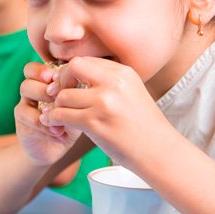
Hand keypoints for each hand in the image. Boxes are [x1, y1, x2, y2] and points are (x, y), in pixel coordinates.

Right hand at [15, 62, 81, 165]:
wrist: (56, 147)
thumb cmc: (70, 119)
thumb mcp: (76, 104)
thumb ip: (76, 91)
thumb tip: (86, 81)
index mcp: (41, 84)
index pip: (31, 69)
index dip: (40, 71)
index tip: (53, 77)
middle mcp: (29, 95)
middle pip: (26, 84)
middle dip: (43, 90)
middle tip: (58, 99)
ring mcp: (24, 111)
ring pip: (24, 106)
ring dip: (44, 112)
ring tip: (61, 122)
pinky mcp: (23, 128)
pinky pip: (29, 124)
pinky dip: (47, 130)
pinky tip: (61, 135)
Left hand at [43, 57, 167, 164]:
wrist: (159, 153)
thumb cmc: (144, 126)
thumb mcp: (131, 93)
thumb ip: (108, 82)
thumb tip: (75, 75)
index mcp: (123, 73)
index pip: (86, 60)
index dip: (72, 73)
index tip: (69, 86)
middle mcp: (114, 83)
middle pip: (73, 67)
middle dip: (61, 80)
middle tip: (60, 96)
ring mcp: (104, 102)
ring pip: (63, 95)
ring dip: (57, 106)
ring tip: (60, 115)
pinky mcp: (95, 123)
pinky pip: (61, 115)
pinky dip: (54, 120)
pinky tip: (57, 125)